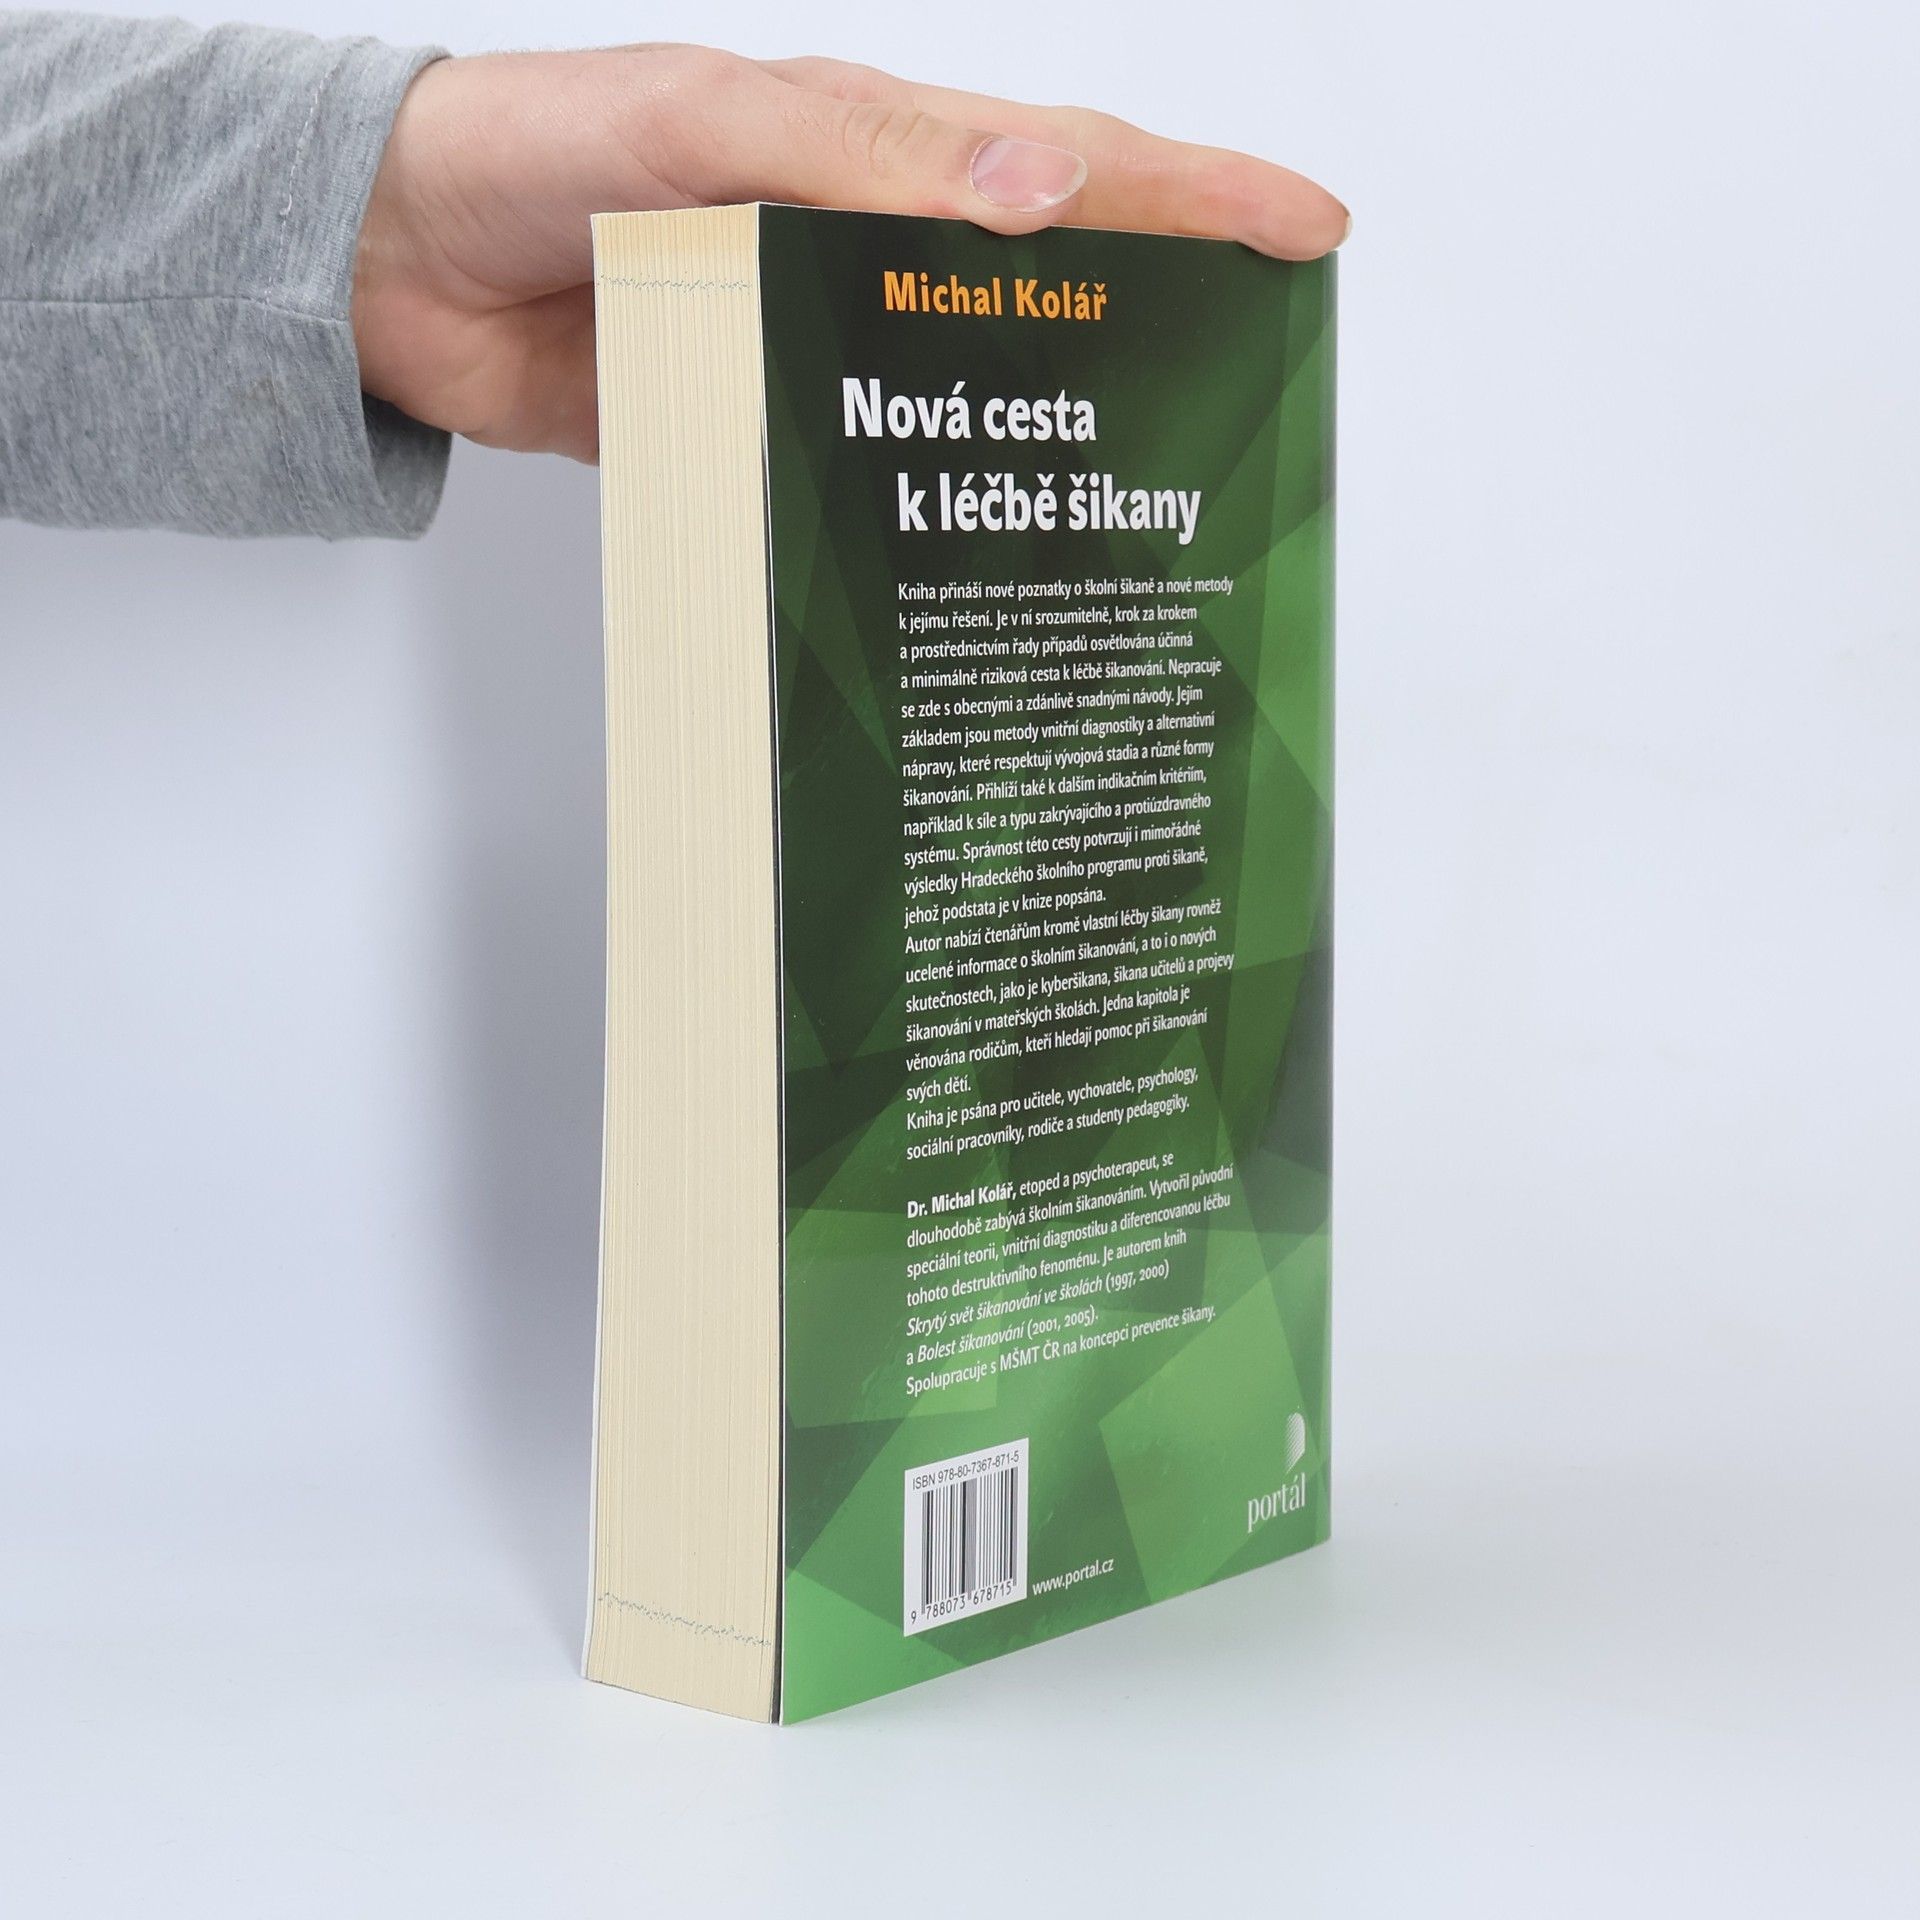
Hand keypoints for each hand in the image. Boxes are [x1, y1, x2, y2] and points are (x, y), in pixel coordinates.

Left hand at [352, 46, 1349, 461]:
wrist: (389, 264)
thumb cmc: (526, 155)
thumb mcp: (700, 124)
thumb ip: (857, 155)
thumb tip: (1034, 184)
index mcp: (865, 151)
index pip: (1066, 164)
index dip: (1196, 194)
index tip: (1306, 230)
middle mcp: (857, 247)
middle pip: (1046, 281)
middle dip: (1170, 312)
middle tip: (1270, 369)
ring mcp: (813, 343)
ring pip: (968, 387)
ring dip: (1061, 425)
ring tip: (1161, 484)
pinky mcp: (757, 426)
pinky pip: (867, 469)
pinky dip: (929, 505)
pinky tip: (979, 549)